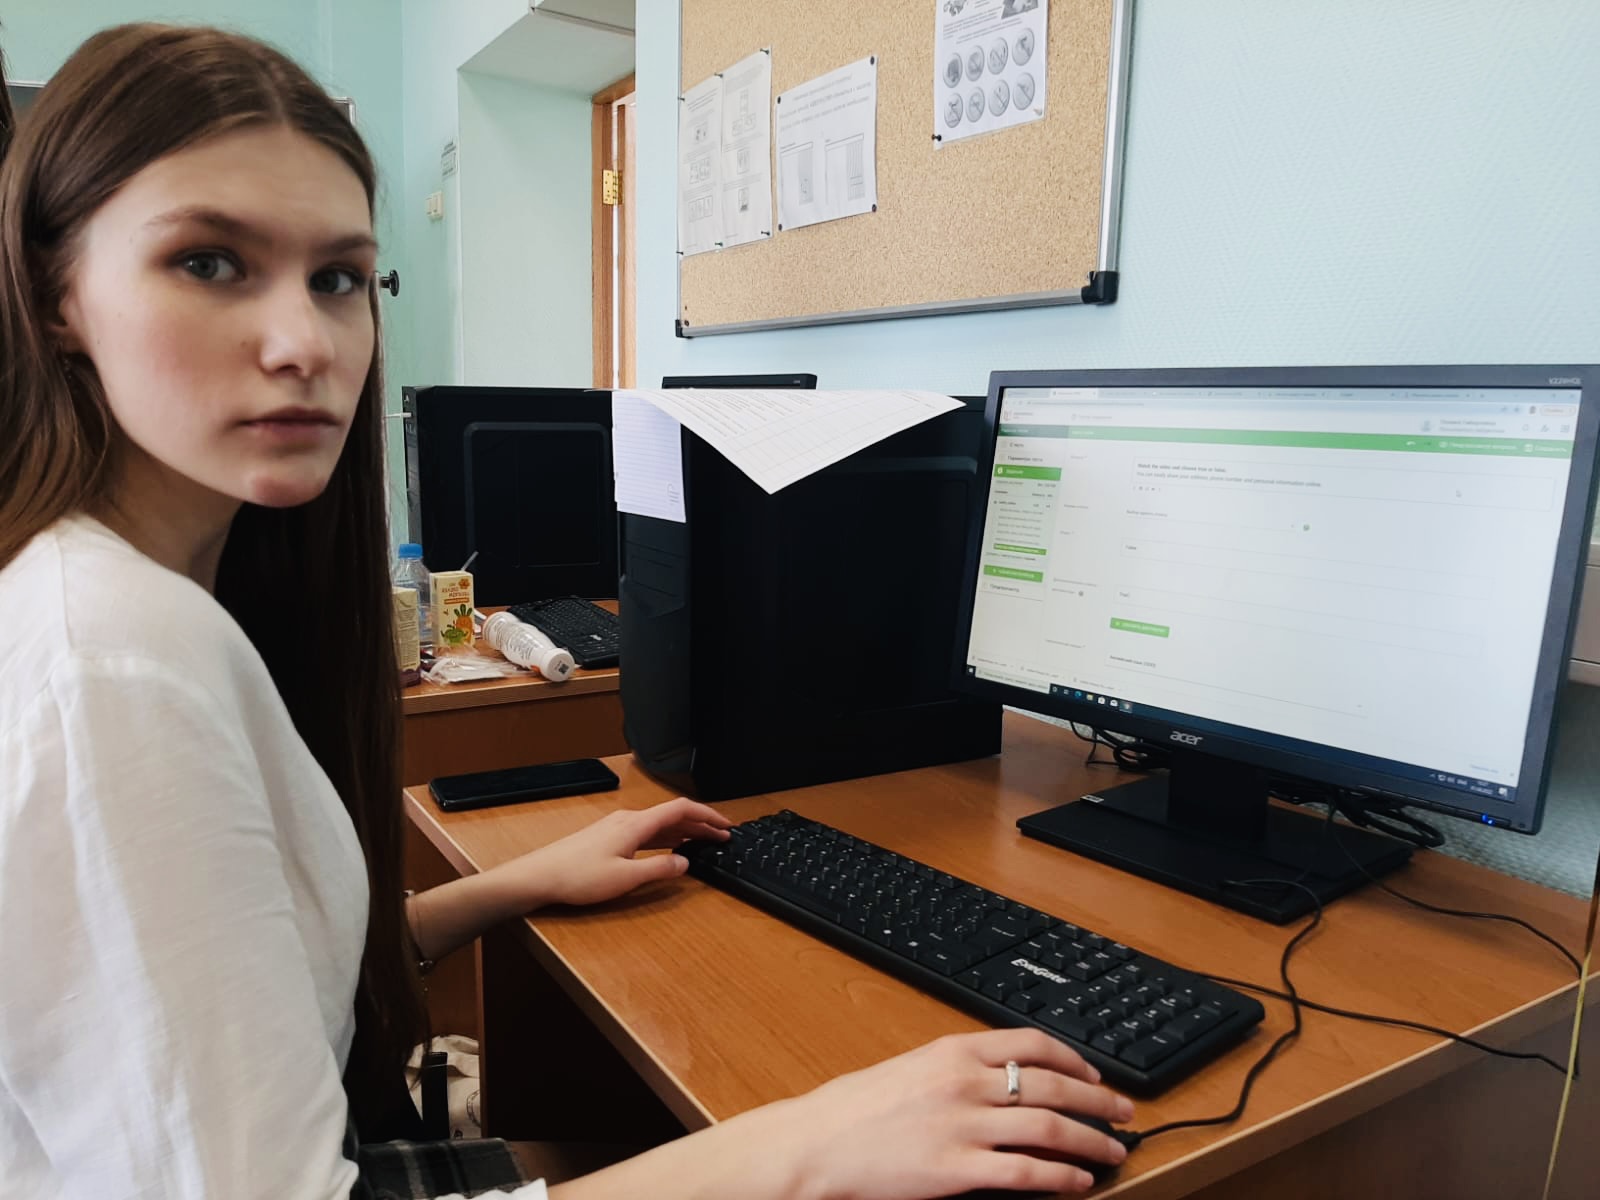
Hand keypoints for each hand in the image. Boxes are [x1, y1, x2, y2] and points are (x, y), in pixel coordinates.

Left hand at [498, 797, 731, 909]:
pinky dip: (665, 837)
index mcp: (635, 825)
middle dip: (700, 824)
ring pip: (659, 824)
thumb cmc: (577, 877)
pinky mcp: (607, 837)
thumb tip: (685, 863)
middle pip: (672, 815)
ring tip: (702, 842)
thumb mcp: (625, 879)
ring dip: (683, 831)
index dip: (707, 816)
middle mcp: (627, 820)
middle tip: (721, 837)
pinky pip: (646, 831)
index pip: (681, 810)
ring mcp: (616, 827)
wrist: (538, 877)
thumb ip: (658, 870)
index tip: (726, 826)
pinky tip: (667, 849)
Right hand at [754, 1029, 1132, 1198]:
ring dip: (1091, 1140)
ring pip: (1049, 1127)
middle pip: (1052, 1086)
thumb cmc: (854, 1109)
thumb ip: (957, 1069)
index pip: (1032, 1044)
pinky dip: (1061, 1177)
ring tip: (1114, 1151)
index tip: (1094, 1074)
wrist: (816, 1143)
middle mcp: (964, 1082)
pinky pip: (1025, 1172)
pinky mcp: (957, 1169)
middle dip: (1098, 1100)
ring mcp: (963, 1125)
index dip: (1074, 1060)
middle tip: (1123, 1112)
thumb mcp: (911, 1068)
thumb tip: (1000, 1078)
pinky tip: (1078, 1183)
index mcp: (953, 1051)